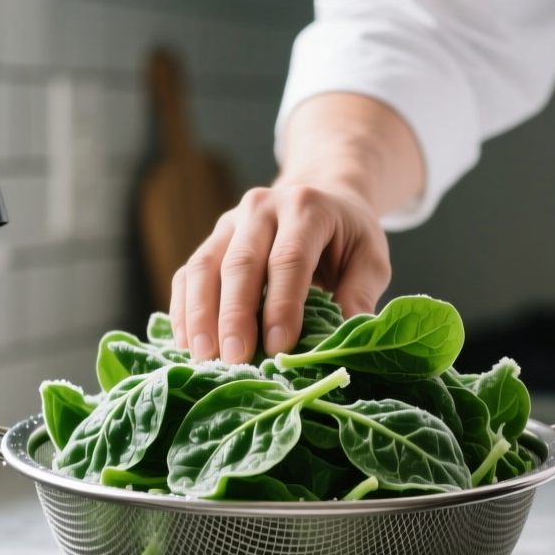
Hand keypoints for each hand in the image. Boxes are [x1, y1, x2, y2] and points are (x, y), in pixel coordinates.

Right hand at [168, 92, 423, 362]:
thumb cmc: (347, 236)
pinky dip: (184, 309)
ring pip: (204, 267)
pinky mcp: (211, 240)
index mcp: (306, 208)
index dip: (282, 304)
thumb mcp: (370, 258)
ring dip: (200, 314)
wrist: (322, 196)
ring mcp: (230, 222)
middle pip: (240, 263)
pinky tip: (187, 343)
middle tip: (234, 358)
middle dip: (234, 315)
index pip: (289, 259)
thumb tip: (344, 339)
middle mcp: (262, 207)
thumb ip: (361, 295)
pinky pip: (188, 274)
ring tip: (203, 356)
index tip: (278, 347)